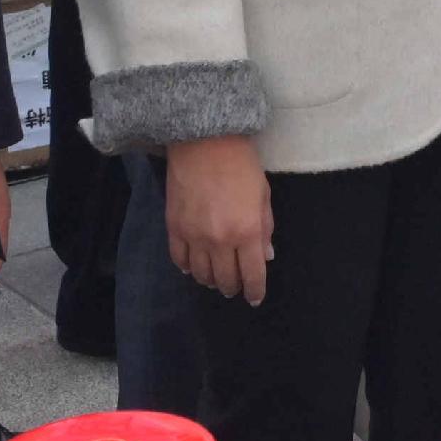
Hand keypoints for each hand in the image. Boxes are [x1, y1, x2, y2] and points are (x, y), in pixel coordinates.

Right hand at [166, 134, 274, 305]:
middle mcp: (220, 240)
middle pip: (226, 279)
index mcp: (247, 232)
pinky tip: (193, 267)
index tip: (255, 298)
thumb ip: (265, 229)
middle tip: (235, 288)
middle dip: (233, 288)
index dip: (255, 291)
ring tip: (215, 279)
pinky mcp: (174, 227)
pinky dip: (187, 268)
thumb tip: (266, 256)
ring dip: (210, 280)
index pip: (252, 274)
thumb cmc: (241, 164)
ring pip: (201, 274)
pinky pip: (179, 259)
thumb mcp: (263, 195)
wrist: (205, 142)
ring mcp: (194, 236)